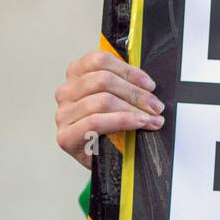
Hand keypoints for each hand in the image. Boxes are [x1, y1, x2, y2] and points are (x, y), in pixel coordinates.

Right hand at [55, 49, 164, 169]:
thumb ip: (124, 84)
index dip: (128, 70)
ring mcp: (63, 114)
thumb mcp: (117, 98)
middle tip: (156, 106)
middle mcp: (66, 92)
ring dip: (133, 109)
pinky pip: (96, 121)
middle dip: (136, 93)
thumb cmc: (110, 127)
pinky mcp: (66, 136)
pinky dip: (122, 121)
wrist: (102, 159)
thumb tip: (147, 83)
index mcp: (76, 74)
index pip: (100, 60)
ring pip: (102, 100)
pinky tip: (137, 124)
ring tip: (151, 119)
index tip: (149, 85)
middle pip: (103, 80)